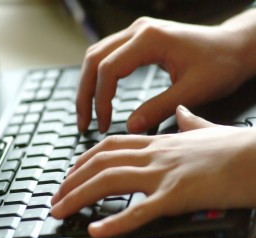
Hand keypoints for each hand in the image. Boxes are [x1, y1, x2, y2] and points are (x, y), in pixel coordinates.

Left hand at [51, 106, 255, 237]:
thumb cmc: (236, 146)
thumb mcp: (206, 129)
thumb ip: (189, 122)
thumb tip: (181, 113)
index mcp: (159, 142)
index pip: (111, 146)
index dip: (85, 158)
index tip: (71, 170)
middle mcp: (155, 155)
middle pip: (101, 164)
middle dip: (72, 180)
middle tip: (55, 195)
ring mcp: (164, 174)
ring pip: (110, 181)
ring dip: (79, 196)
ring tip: (59, 210)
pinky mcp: (178, 195)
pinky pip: (140, 211)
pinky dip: (115, 222)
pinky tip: (96, 231)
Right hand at [76, 16, 253, 132]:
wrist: (234, 46)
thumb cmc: (221, 64)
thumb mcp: (193, 90)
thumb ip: (159, 108)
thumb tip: (129, 127)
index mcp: (150, 39)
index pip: (108, 69)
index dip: (101, 99)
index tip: (103, 123)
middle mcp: (138, 31)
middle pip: (93, 59)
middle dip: (84, 93)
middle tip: (84, 122)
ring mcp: (136, 33)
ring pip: (96, 56)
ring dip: (87, 85)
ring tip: (87, 112)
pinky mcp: (138, 40)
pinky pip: (107, 56)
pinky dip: (98, 77)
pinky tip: (99, 95)